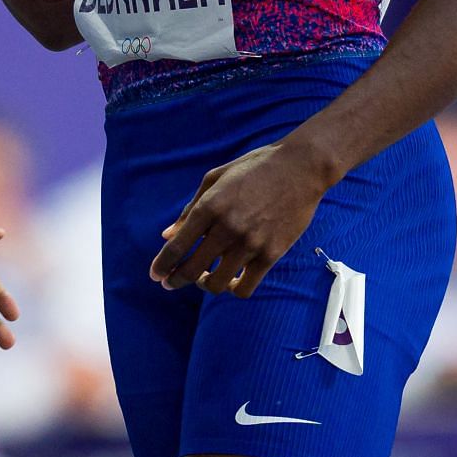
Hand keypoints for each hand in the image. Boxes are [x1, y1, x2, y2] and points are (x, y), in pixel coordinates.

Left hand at [148, 141, 331, 297]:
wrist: (300, 168)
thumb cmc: (255, 168)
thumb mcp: (216, 178)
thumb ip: (191, 208)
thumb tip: (167, 234)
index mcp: (210, 206)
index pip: (177, 246)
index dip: (162, 265)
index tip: (155, 275)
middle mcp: (227, 227)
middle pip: (192, 269)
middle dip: (175, 280)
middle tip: (170, 283)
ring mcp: (250, 243)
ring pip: (218, 283)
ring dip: (204, 285)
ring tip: (203, 278)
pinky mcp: (271, 254)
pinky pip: (246, 287)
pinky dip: (234, 289)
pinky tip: (230, 281)